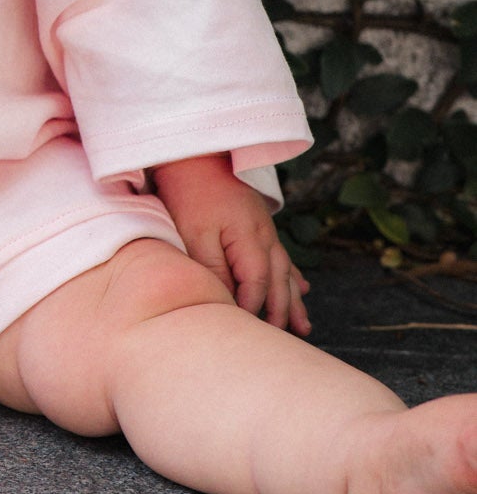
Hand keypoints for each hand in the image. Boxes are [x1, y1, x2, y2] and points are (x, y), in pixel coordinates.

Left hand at [151, 152, 310, 337]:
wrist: (195, 153)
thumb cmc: (190, 194)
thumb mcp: (194, 234)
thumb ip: (214, 269)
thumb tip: (228, 301)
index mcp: (249, 239)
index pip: (256, 286)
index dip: (253, 310)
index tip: (247, 332)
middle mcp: (264, 236)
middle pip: (277, 282)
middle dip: (281, 312)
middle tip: (285, 339)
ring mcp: (264, 229)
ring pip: (284, 271)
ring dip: (293, 299)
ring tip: (304, 326)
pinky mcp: (258, 223)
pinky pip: (281, 255)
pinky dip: (292, 275)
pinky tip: (302, 287)